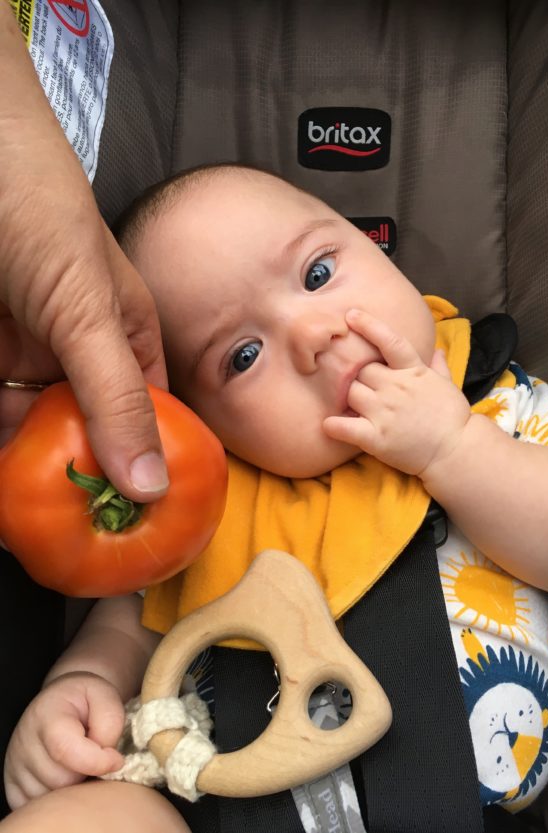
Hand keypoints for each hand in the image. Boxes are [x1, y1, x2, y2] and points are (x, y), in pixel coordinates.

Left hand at [0, 3, 167, 500]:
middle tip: (69, 542)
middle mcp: (81, 357)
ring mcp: (26, 359)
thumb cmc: (39, 211)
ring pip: (30, 434)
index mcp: (127, 343)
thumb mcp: (89, 313)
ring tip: (26, 528)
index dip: (144, 472)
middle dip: (79, 483)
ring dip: (27, 474)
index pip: (146, 422)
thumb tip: (152, 484)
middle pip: (86, 437)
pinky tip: (3, 489)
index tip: (135, 528)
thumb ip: (116, 398)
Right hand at [3, 672, 125, 809]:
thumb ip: (110, 722)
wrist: (64, 702)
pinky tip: (68, 774)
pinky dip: (59, 797)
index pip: (65, 749)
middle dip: (87, 772)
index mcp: (45, 715)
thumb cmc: (86, 700)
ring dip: (75, 785)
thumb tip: (108, 759)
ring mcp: (15, 768)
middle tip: (95, 755)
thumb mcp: (105, 695)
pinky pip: (40, 805)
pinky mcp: (15, 787)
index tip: (116, 758)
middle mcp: (24, 743)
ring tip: (81, 763)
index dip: (97, 760)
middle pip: (62, 780)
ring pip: (52, 798)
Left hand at [323, 309, 470, 474]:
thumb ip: (438, 366)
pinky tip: (329, 425)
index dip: (368, 325)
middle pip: (360, 371)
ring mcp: (384, 412)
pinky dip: (333, 425)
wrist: (456, 452)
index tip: (351, 315)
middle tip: (363, 390)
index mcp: (413, 371)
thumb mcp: (448, 385)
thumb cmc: (453, 418)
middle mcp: (396, 387)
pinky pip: (343, 426)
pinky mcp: (376, 437)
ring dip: (348, 399)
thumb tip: (436, 348)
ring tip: (352, 409)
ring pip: (350, 393)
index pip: (389, 341)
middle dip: (358, 378)